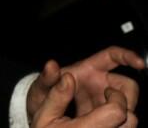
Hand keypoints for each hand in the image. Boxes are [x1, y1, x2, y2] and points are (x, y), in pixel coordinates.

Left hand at [28, 47, 144, 122]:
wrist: (42, 116)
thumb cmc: (43, 96)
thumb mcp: (40, 88)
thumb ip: (46, 78)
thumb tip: (51, 65)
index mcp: (88, 69)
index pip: (112, 56)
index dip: (127, 56)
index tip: (139, 63)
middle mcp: (101, 82)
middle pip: (127, 85)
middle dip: (126, 98)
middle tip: (113, 110)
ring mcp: (105, 99)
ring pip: (126, 103)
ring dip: (121, 112)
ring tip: (102, 120)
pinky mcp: (106, 113)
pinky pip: (119, 117)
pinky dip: (116, 123)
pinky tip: (104, 126)